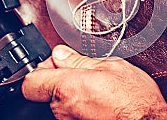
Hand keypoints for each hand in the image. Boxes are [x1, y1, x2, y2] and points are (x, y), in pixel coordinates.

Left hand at [22, 45, 166, 119]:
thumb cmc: (135, 100)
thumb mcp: (110, 67)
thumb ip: (79, 60)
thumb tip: (61, 54)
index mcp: (67, 88)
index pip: (31, 82)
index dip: (41, 69)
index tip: (55, 63)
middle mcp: (63, 110)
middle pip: (47, 91)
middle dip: (62, 79)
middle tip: (84, 73)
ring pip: (61, 103)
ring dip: (74, 93)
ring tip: (97, 88)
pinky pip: (73, 113)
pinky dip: (82, 106)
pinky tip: (100, 101)